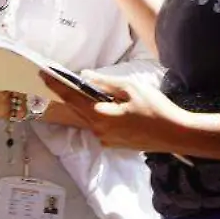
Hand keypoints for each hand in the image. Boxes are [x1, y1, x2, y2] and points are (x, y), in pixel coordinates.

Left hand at [41, 71, 167, 150]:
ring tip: (79, 89)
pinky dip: (98, 114)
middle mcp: (99, 131)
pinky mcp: (114, 143)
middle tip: (52, 78)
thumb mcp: (130, 88)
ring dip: (84, 104)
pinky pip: (100, 125)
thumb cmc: (155, 109)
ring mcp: (106, 139)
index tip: (43, 74)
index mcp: (100, 116)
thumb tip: (85, 77)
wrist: (176, 134)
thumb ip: (105, 83)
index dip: (57, 85)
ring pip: (89, 118)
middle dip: (65, 93)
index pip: (72, 98)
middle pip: (77, 109)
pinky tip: (104, 105)